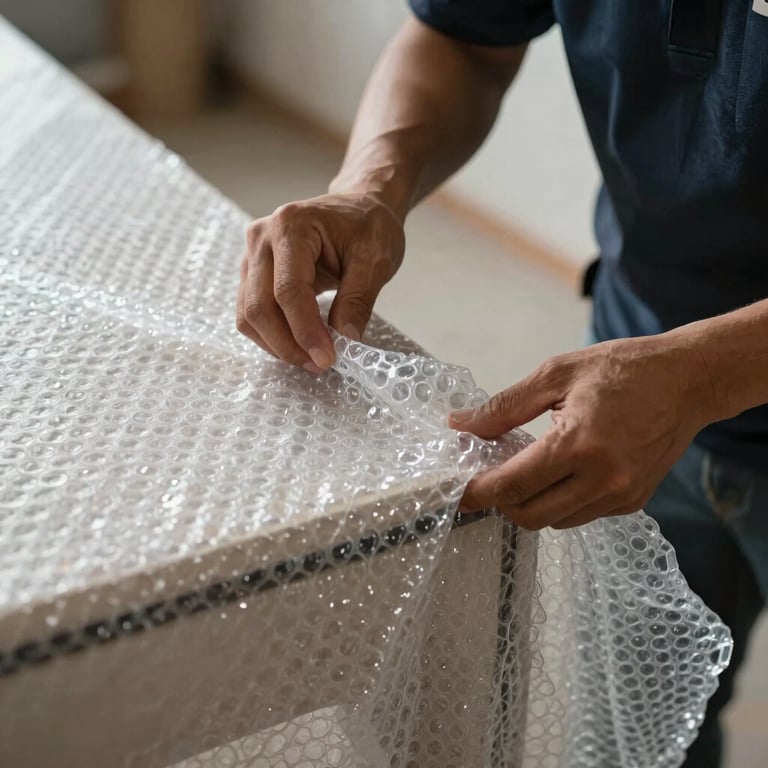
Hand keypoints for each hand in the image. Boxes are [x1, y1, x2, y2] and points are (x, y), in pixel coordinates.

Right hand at [236, 193, 404, 370]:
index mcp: (291, 225)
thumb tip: (345, 340)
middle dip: (288, 344)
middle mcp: (262, 238)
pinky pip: (251, 313)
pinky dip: (272, 336)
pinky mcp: (253, 273)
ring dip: (277, 345)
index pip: (288, 290)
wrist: (358, 207)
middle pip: (259, 306)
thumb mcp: (376, 259)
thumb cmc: (367, 225)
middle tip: (320, 365)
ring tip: (312, 358)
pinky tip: (299, 344)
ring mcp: (252, 255)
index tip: (327, 358)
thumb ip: (358, 300)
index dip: (305, 331)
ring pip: (249, 315)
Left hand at [449, 336, 714, 528]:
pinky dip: (559, 502)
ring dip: (530, 504)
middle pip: (531, 515)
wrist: (688, 380)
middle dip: (500, 502)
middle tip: (487, 478)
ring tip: (522, 472)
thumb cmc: (622, 368)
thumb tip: (460, 425)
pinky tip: (557, 474)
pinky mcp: (634, 501)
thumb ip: (504, 407)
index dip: (479, 493)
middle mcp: (603, 479)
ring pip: (555, 522)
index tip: (456, 493)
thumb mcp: (556, 374)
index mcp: (580, 443)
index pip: (514, 485)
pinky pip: (581, 516)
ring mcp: (622, 495)